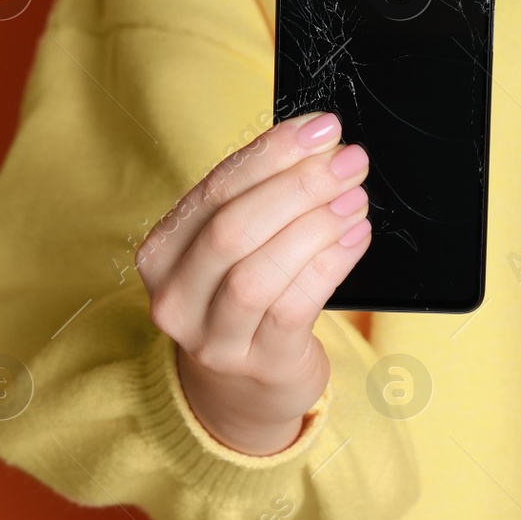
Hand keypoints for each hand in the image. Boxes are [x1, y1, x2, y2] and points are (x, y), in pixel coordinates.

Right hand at [136, 112, 371, 454]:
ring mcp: (213, 338)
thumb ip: (264, 199)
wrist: (242, 391)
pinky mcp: (258, 364)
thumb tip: (320, 143)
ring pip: (258, 272)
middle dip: (299, 186)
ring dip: (315, 226)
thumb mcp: (238, 249)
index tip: (322, 128)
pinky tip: (357, 239)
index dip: (272, 153)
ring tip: (356, 199)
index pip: (216, 188)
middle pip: (233, 228)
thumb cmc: (246, 301)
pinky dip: (330, 265)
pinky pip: (294, 308)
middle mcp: (176, 296)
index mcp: (164, 251)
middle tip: (350, 161)